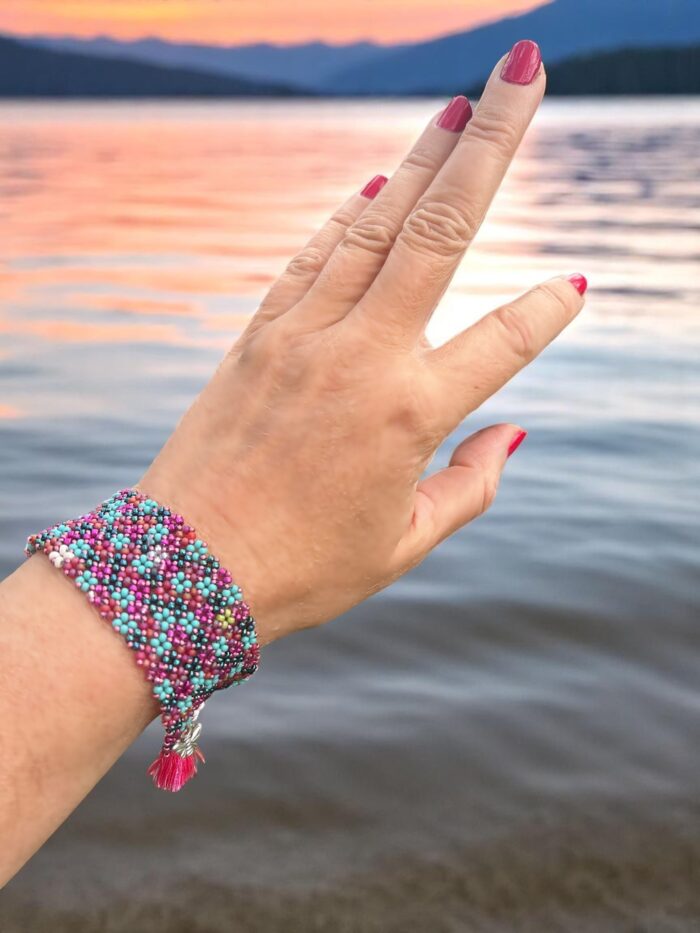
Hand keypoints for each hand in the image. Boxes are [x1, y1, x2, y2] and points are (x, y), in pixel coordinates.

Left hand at [139, 42, 585, 645]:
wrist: (187, 569)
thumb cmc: (304, 568)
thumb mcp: (404, 542)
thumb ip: (471, 486)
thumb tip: (515, 433)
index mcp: (408, 416)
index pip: (503, 341)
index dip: (548, 312)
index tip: (574, 288)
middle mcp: (359, 359)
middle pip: (441, 233)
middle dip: (490, 147)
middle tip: (525, 77)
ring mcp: (303, 338)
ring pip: (374, 227)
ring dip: (421, 160)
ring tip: (459, 108)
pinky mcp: (258, 337)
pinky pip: (312, 259)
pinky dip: (347, 217)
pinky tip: (378, 182)